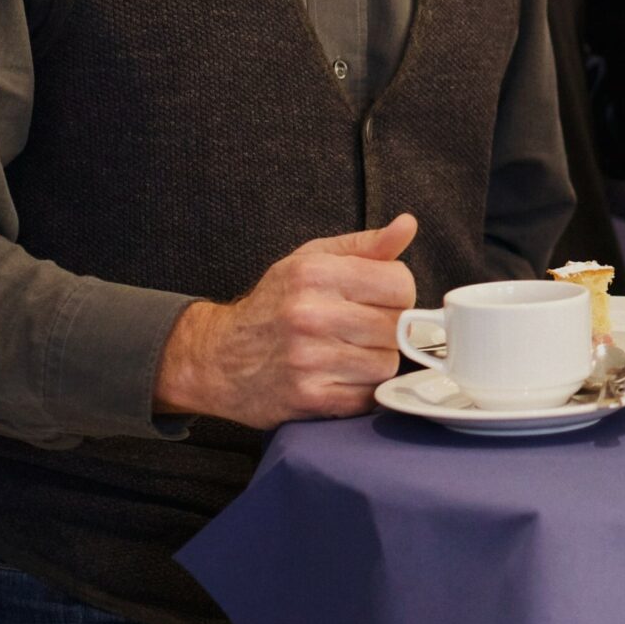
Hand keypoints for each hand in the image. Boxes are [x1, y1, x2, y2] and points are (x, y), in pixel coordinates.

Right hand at [152, 215, 419, 427]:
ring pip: (386, 363)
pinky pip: (367, 395)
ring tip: (346, 352)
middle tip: (359, 328)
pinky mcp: (309, 398)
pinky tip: (337, 376)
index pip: (400, 284)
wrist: (217, 359)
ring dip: (375, 361)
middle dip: (387, 328)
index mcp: (315, 274)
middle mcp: (310, 315)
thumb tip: (407, 225)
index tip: (378, 299)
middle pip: (396, 326)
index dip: (397, 293)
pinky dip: (360, 389)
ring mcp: (308, 359)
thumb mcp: (311, 261)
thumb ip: (365, 245)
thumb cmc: (273, 305)